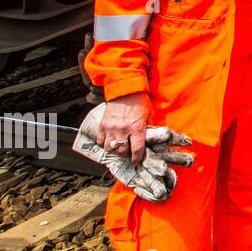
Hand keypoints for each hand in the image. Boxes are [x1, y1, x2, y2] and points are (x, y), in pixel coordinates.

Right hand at [74, 102, 193, 202]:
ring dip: (115, 150)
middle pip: (122, 151)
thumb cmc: (140, 101)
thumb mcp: (149, 115)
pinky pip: (100, 140)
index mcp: (137, 128)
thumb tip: (151, 139)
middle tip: (128, 153)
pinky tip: (110, 141)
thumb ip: (149, 128)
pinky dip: (104, 143)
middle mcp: (123, 130)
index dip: (137, 158)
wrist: (125, 90)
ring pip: (110, 148)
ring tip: (119, 148)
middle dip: (126, 155)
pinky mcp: (102, 125)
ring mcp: (111, 128)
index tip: (137, 161)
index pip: (137, 149)